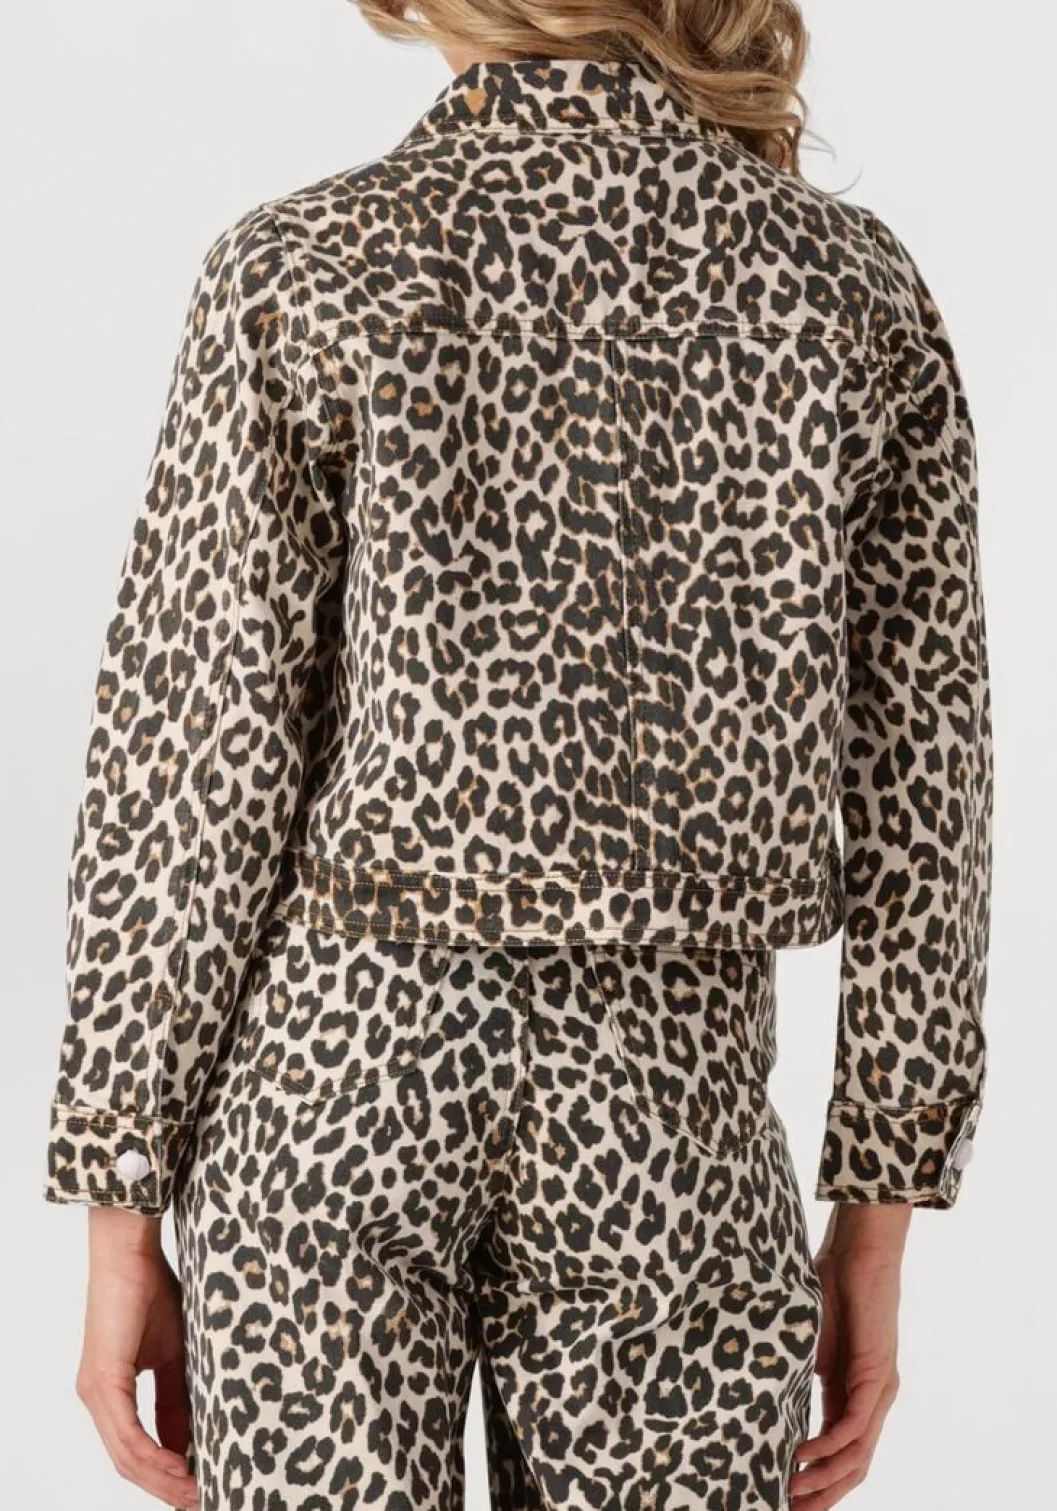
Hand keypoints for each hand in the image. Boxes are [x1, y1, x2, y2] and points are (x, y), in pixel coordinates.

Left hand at [75, 1208, 197, 1509]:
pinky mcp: (102, 1382)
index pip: (137, 1447)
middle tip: (202, 1500)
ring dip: (163, 1479)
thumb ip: (179, 1397)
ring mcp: (95, 1393)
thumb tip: (192, 1440)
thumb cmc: (153, 1290)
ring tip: (196, 1491)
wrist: (131, 1253)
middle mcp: (96, 1398)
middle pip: (129, 1462)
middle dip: (166, 1486)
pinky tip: (179, 1466)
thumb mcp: (176, 1354)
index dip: (167, 1472)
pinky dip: (154, 1456)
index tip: (201, 1484)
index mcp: (110, 1392)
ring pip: (127, 1456)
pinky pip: (127, 1435)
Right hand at [789, 1204, 910, 1507]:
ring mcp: (879, 1391)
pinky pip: (855, 1425)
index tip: (785, 1496)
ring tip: (791, 1492)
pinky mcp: (878, 1376)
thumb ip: (796, 1372)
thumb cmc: (832, 1286)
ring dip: (824, 1479)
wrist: (859, 1252)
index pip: (840, 1452)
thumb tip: (761, 1392)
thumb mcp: (807, 1343)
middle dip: (821, 1495)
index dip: (816, 1480)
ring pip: (856, 1455)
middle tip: (787, 1510)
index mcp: (853, 1393)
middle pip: (852, 1466)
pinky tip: (804, 1455)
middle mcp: (872, 1400)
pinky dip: (830, 1446)